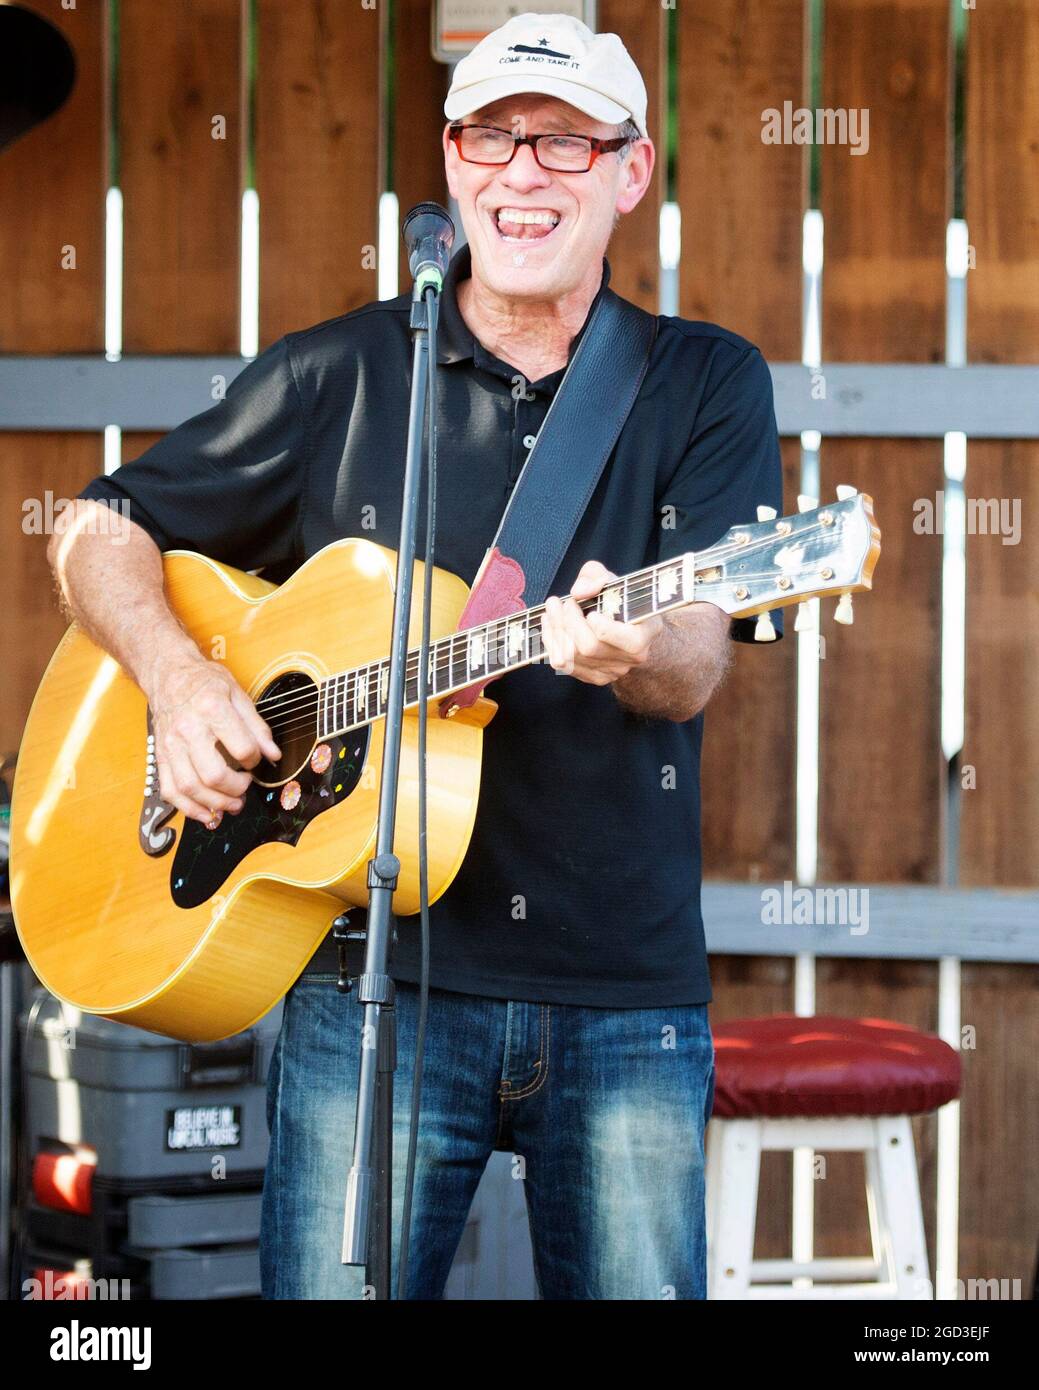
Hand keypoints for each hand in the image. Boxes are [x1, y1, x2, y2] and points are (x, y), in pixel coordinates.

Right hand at [146, 656, 280, 825]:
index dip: (255, 760)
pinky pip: (170, 791)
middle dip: (236, 789)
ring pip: (190, 788)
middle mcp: (188, 729)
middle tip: (246, 786)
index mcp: (212, 709)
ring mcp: (171, 745)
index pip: (241, 748)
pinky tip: (206, 813)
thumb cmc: (204, 682)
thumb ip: (257, 726)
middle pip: (213, 774)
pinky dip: (188, 808)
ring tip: (232, 804)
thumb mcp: (238, 693)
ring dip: (215, 804)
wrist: (168, 674)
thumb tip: (273, 754)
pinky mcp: (160, 756)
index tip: (256, 760)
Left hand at [539, 560, 662, 685]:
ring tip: (551, 610)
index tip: (590, 610)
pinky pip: (563, 664)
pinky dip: (551, 642)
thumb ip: (596, 576)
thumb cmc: (621, 601)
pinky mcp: (593, 677)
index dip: (601, 626)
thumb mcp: (613, 580)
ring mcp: (611, 672)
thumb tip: (579, 591)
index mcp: (643, 635)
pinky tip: (550, 625)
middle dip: (568, 622)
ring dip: (555, 630)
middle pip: (590, 648)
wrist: (628, 628)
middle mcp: (630, 659)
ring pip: (572, 657)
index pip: (626, 641)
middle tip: (560, 602)